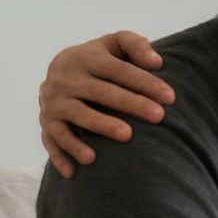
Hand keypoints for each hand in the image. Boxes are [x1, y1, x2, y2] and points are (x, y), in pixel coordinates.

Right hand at [39, 31, 173, 177]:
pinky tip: (77, 172)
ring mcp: (54, 102)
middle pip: (103, 93)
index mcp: (86, 58)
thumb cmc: (98, 60)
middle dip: (132, 104)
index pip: (119, 71)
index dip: (145, 83)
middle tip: (159, 116)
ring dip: (101, 126)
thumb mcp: (113, 44)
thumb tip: (157, 62)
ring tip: (126, 136)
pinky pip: (54, 140)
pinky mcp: (47, 123)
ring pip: (79, 116)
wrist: (57, 70)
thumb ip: (134, 45)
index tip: (170, 98)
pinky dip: (62, 156)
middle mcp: (67, 80)